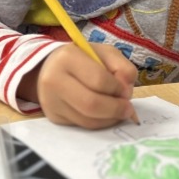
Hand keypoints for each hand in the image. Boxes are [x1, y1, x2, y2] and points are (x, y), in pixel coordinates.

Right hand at [21, 43, 136, 128]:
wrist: (51, 68)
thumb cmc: (83, 59)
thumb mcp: (105, 53)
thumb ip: (122, 67)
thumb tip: (126, 91)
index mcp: (68, 58)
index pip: (98, 80)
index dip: (117, 89)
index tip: (126, 91)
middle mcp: (54, 80)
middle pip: (91, 104)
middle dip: (116, 109)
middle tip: (128, 109)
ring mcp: (51, 101)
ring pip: (88, 120)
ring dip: (110, 119)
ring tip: (118, 110)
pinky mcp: (54, 117)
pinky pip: (82, 125)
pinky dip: (99, 123)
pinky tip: (105, 114)